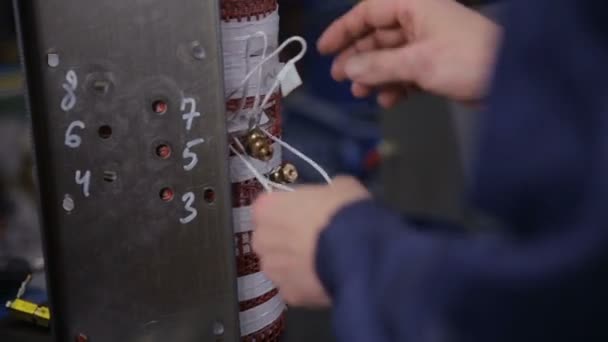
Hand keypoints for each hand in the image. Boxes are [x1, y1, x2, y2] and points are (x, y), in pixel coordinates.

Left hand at [252, 176, 370, 306]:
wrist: (358, 252)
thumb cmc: (344, 211)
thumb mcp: (341, 186)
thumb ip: (326, 191)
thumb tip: (332, 195)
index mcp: (267, 208)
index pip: (268, 207)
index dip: (288, 210)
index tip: (305, 213)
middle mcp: (261, 239)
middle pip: (269, 238)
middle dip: (286, 239)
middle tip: (313, 238)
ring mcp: (273, 270)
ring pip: (280, 266)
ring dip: (295, 264)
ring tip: (322, 261)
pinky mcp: (289, 295)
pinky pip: (296, 286)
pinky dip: (307, 284)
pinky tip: (327, 278)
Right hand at [317, 0, 500, 106]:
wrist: (513, 81)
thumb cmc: (466, 60)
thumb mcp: (418, 62)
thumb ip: (378, 66)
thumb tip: (347, 68)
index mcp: (413, 6)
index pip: (368, 12)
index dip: (343, 30)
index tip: (324, 50)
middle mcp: (418, 21)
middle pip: (377, 36)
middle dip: (358, 58)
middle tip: (341, 77)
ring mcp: (428, 43)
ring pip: (390, 56)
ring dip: (374, 74)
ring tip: (361, 92)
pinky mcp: (436, 64)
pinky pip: (406, 71)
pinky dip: (395, 84)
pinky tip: (388, 100)